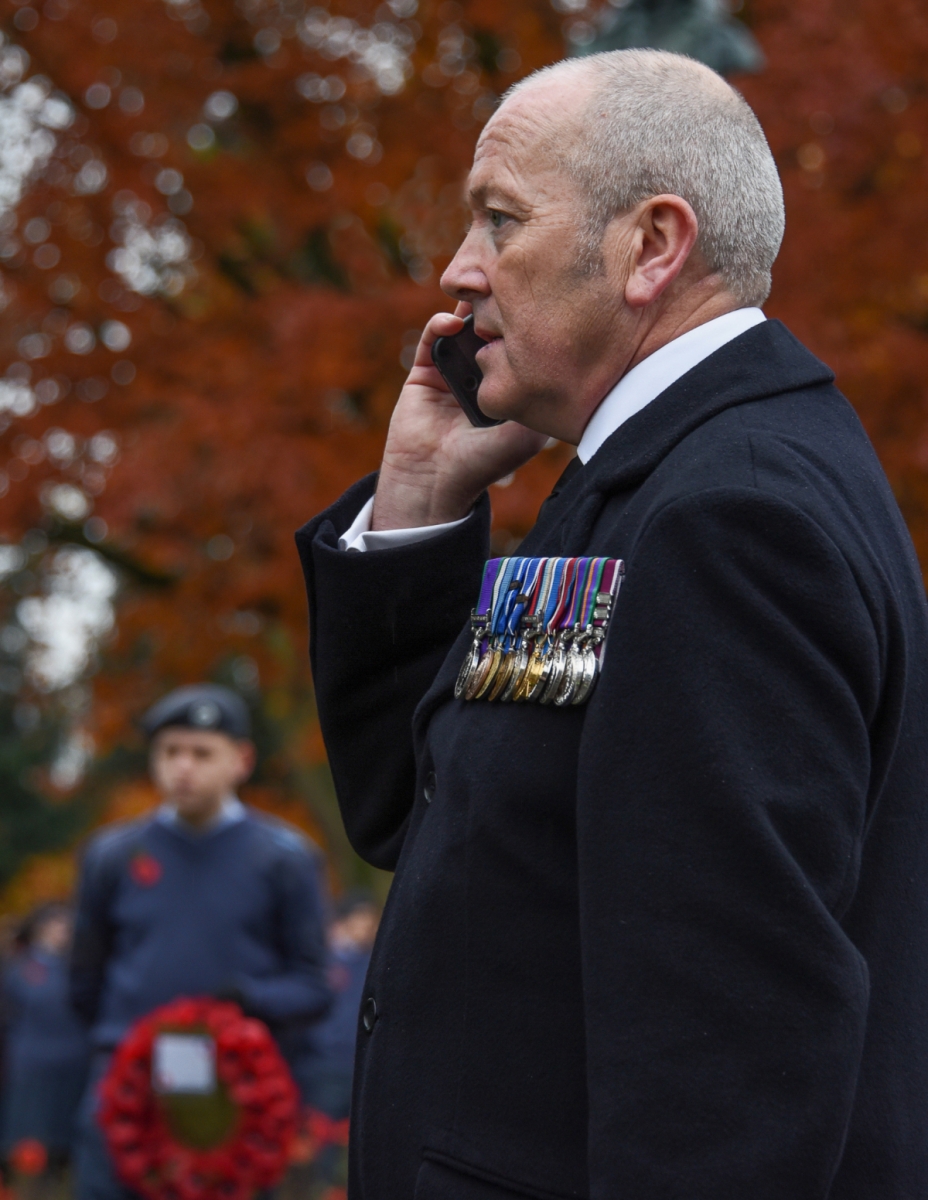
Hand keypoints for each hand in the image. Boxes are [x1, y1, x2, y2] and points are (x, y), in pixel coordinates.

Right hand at [372, 306, 547, 529]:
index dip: (528, 323)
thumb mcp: (528, 432)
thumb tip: (569, 364)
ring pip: (464, 328)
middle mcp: (482, 376)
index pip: (521, 344)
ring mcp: (453, 372)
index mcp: (508, 386)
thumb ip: (542, 399)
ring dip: (471, 309)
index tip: (539, 304)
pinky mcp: (424, 373)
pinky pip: (433, 339)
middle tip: (510, 286)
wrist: (435, 482)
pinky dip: (441, 325)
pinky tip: (452, 323)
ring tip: (481, 296)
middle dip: (501, 308)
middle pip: (493, 330)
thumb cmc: (483, 463)